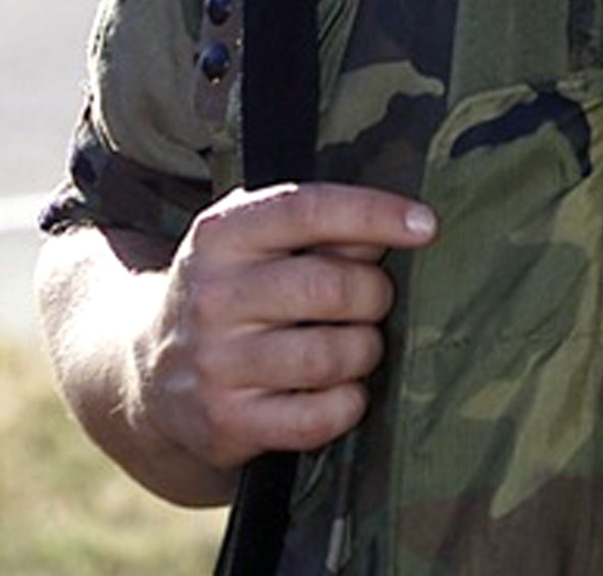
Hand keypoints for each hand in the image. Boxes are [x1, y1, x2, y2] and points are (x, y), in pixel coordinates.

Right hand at [134, 182, 436, 473]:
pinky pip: (318, 417)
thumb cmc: (232, 290)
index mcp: (220, 234)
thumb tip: (404, 224)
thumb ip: (320, 226)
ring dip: (366, 349)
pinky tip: (343, 389)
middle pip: (332, 287)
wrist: (145, 372)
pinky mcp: (225, 424)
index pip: (309, 209)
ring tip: (359, 343)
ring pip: (331, 354)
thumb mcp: (255, 241)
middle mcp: (212, 296)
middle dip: (374, 293)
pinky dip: (348, 403)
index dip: (375, 213)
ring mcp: (214, 364)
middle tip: (374, 299)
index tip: (426, 224)